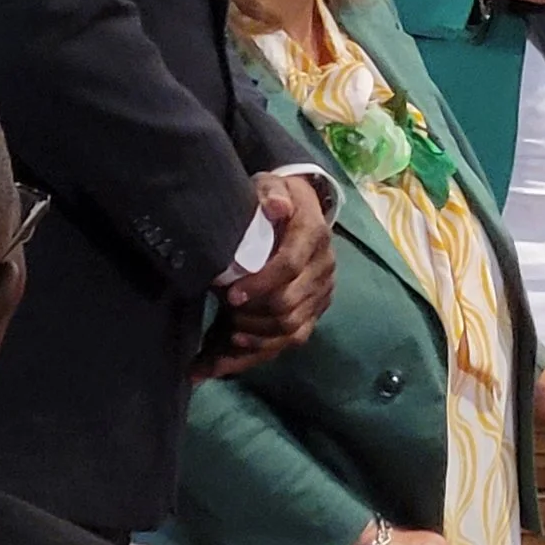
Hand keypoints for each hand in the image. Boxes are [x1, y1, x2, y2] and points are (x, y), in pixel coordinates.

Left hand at [200, 176, 334, 378]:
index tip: (229, 294)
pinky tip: (223, 359)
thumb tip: (276, 206)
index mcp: (313, 234)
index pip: (291, 265)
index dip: (261, 283)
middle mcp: (324, 267)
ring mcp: (321, 292)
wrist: (299, 210)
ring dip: (253, 338)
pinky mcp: (314, 310)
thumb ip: (271, 192)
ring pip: (291, 328)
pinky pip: (289, 340)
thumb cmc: (276, 199)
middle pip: (290, 304)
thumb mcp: (271, 185)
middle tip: (222, 312)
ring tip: (220, 340)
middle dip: (252, 315)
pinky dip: (256, 353)